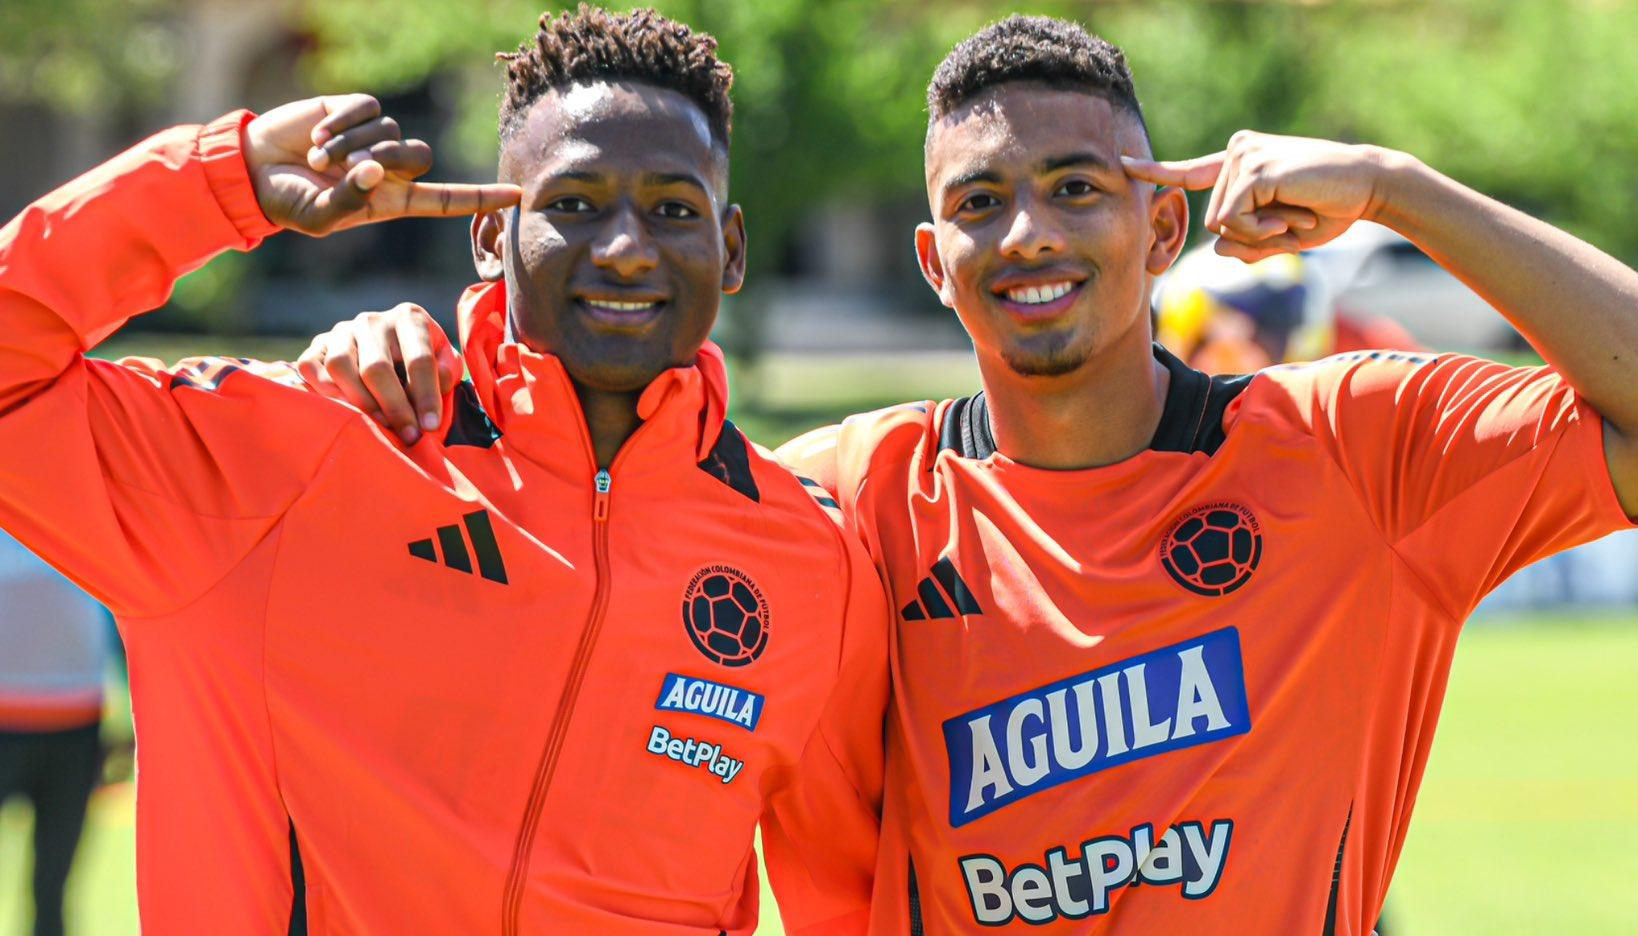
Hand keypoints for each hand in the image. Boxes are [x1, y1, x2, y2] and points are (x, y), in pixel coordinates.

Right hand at [244, 94, 519, 235]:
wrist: (256, 169)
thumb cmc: (290, 202)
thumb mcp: (319, 216)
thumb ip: (349, 200)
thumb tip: (375, 169)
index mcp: (392, 200)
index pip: (447, 199)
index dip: (481, 198)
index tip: (518, 196)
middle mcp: (390, 168)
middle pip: (421, 156)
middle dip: (385, 159)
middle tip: (342, 168)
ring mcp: (374, 137)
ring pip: (392, 130)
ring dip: (352, 143)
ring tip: (317, 157)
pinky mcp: (355, 110)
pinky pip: (369, 108)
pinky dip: (342, 121)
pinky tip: (317, 134)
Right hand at [296, 302, 457, 444]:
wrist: (390, 349)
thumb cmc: (422, 361)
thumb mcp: (444, 361)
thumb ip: (446, 373)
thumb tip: (435, 389)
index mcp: (409, 318)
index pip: (419, 360)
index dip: (426, 396)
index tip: (431, 426)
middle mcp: (372, 320)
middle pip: (377, 368)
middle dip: (394, 407)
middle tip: (408, 436)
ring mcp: (342, 330)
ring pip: (340, 367)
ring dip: (360, 403)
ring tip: (380, 427)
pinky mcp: (318, 344)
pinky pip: (312, 367)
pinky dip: (326, 392)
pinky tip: (346, 412)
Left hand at [1123, 131, 1392, 262]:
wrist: (1370, 187)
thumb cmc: (1331, 209)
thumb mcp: (1283, 235)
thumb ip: (1248, 244)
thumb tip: (1217, 251)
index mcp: (1241, 161)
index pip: (1191, 170)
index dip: (1157, 171)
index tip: (1124, 164)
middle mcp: (1238, 151)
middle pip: (1213, 220)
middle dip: (1251, 234)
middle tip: (1292, 217)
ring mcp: (1244, 156)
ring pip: (1220, 223)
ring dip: (1258, 233)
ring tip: (1295, 211)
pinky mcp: (1253, 168)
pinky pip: (1233, 220)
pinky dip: (1261, 230)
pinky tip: (1290, 214)